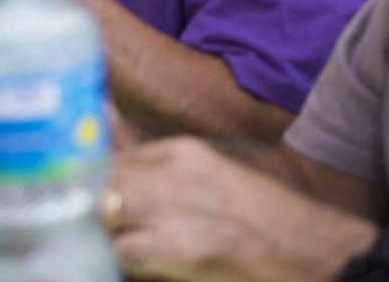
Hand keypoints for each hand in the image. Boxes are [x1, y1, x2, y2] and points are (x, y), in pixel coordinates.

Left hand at [103, 139, 372, 281]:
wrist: (308, 252)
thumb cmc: (260, 220)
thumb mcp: (208, 175)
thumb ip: (153, 160)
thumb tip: (102, 122)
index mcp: (181, 151)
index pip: (112, 153)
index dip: (92, 177)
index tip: (80, 190)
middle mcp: (172, 171)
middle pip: (101, 178)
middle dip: (86, 201)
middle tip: (85, 223)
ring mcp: (172, 207)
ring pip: (102, 210)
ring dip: (99, 231)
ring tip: (104, 245)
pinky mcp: (176, 246)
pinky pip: (122, 250)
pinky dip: (118, 260)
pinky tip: (128, 265)